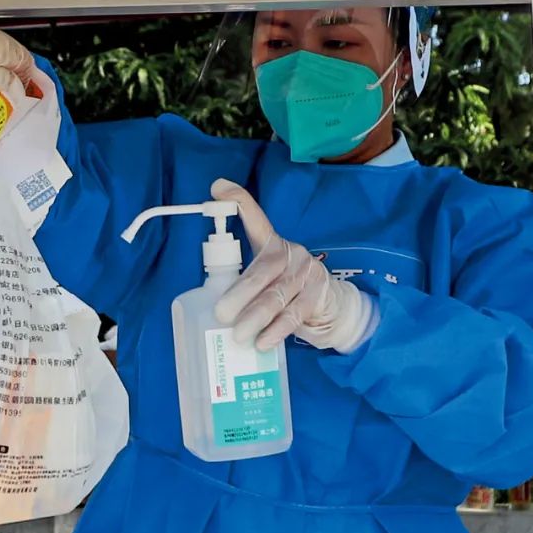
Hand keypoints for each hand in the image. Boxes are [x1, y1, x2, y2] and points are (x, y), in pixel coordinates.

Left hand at [212, 179, 377, 352]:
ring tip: (238, 336)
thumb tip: (204, 303)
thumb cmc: (282, 289)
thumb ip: (238, 279)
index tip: (218, 189)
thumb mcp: (263, 276)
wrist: (328, 304)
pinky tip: (263, 343)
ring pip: (277, 296)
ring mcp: (306, 273)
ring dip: (256, 317)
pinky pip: (294, 315)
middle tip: (221, 314)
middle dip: (240, 293)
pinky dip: (277, 331)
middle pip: (262, 270)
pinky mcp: (317, 296)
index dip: (237, 201)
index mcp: (270, 243)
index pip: (254, 217)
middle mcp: (289, 253)